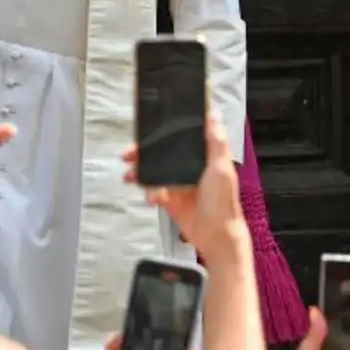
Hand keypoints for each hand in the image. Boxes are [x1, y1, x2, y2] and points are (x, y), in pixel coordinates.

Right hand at [124, 113, 244, 256]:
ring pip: (152, 171)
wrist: (216, 235)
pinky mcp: (169, 200)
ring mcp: (177, 183)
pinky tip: (152, 198)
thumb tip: (212, 113)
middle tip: (127, 154)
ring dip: (139, 172)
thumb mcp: (221, 167)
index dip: (162, 132)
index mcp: (201, 156)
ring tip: (129, 176)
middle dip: (142, 152)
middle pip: (160, 153)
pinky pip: (153, 191)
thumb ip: (216, 142)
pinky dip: (149, 193)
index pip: (178, 138)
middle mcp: (187, 167)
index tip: (146, 128)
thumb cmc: (222, 200)